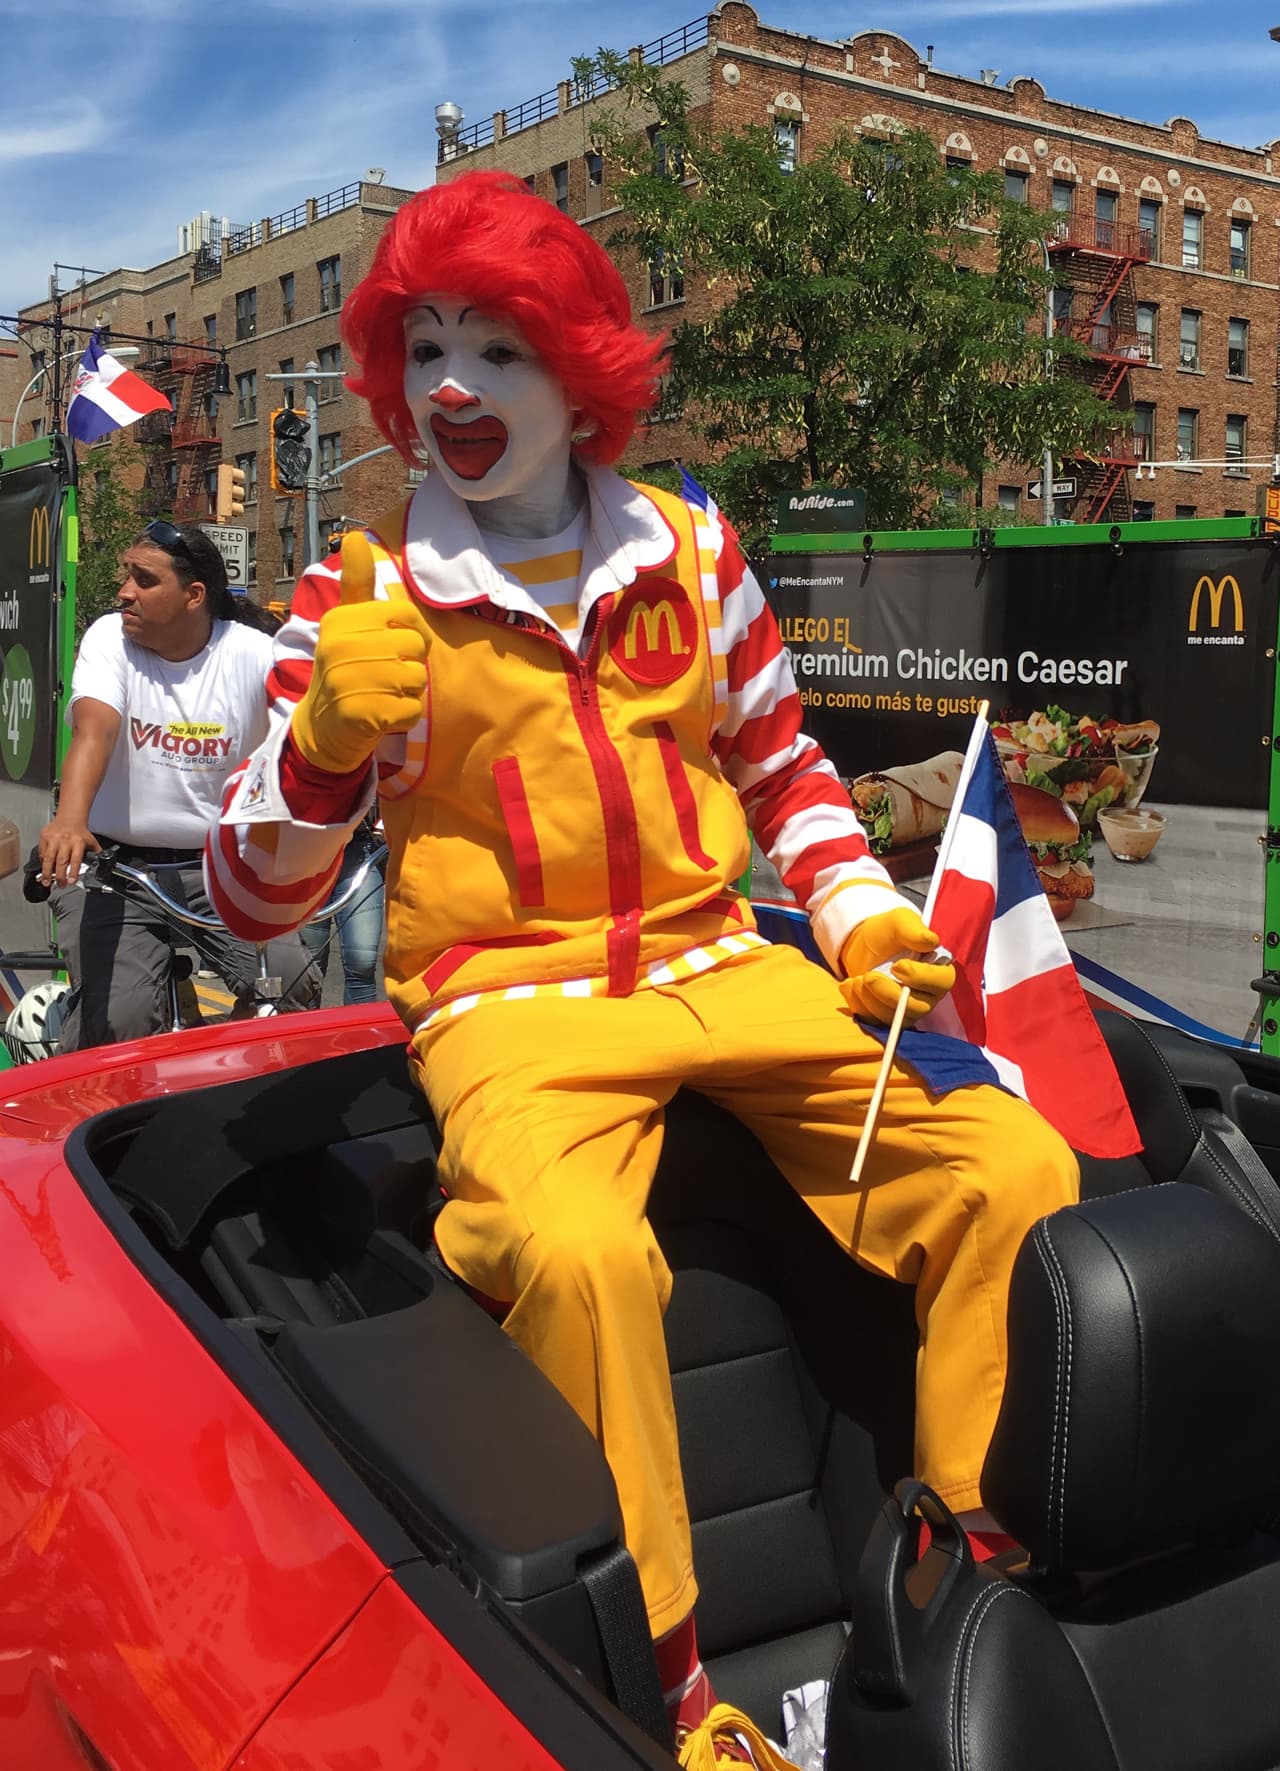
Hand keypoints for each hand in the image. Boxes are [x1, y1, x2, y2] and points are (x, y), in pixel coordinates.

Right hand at [39, 817, 99, 889]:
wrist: (70, 818)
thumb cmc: (80, 832)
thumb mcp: (91, 841)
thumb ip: (96, 853)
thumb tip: (103, 864)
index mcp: (78, 842)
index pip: (76, 860)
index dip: (73, 872)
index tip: (71, 882)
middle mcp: (65, 840)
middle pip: (61, 861)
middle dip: (60, 876)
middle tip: (60, 885)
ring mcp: (54, 839)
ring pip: (49, 858)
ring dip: (47, 872)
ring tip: (47, 882)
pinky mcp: (44, 837)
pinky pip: (42, 853)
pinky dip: (43, 862)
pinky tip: (44, 869)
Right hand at [290, 532, 430, 775]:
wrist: (322, 726)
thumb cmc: (344, 667)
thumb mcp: (346, 622)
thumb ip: (356, 582)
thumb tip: (354, 536)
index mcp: (342, 620)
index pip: (408, 616)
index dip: (414, 634)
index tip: (396, 646)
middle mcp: (341, 646)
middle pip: (416, 649)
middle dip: (411, 665)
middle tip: (384, 675)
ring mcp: (349, 681)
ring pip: (418, 679)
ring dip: (409, 692)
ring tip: (382, 693)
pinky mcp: (362, 714)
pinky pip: (413, 710)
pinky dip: (406, 716)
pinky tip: (383, 714)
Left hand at [839, 905, 954, 1026]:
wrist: (864, 944)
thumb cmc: (888, 933)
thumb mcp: (899, 922)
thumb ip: (914, 930)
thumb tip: (931, 941)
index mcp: (938, 969)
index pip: (942, 982)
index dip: (922, 977)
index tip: (898, 966)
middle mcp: (927, 994)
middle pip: (918, 1007)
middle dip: (889, 993)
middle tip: (869, 976)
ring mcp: (906, 1009)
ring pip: (894, 1017)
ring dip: (871, 999)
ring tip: (856, 979)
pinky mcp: (885, 1017)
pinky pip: (874, 1022)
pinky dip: (858, 1005)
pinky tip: (850, 985)